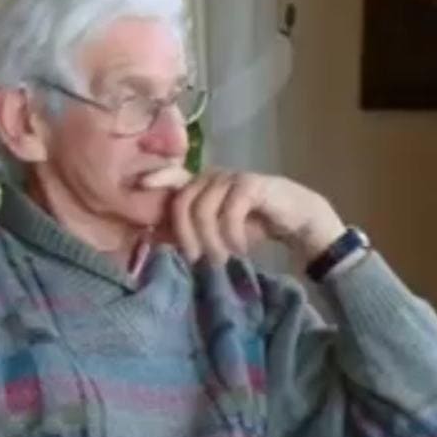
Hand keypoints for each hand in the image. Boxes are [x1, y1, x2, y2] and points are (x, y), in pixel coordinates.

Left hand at [138, 166, 345, 265]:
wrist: (297, 221)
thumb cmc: (253, 227)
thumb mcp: (216, 233)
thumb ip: (189, 231)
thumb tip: (153, 237)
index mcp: (201, 185)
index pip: (173, 176)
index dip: (157, 178)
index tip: (139, 187)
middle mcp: (213, 176)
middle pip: (182, 202)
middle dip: (186, 236)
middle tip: (198, 260)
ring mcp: (232, 178)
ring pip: (204, 208)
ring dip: (210, 240)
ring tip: (221, 259)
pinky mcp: (252, 185)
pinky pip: (230, 210)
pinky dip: (232, 234)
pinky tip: (240, 248)